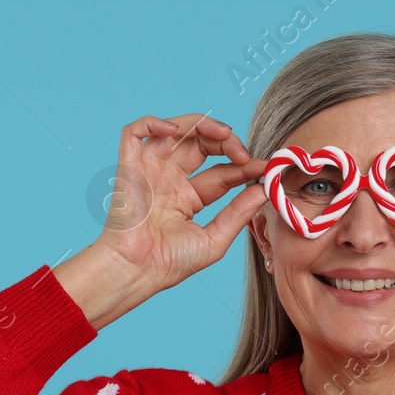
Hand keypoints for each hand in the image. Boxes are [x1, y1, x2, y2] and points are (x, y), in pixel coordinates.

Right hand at [96, 113, 267, 291]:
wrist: (137, 271)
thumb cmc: (170, 263)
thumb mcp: (215, 238)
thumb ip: (239, 212)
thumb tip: (265, 189)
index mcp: (188, 197)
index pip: (221, 172)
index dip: (243, 166)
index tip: (264, 167)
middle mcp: (169, 179)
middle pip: (201, 144)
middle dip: (226, 142)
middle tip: (243, 154)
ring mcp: (150, 171)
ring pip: (175, 130)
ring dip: (201, 124)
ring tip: (223, 133)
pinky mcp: (129, 167)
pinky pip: (134, 132)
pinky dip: (152, 122)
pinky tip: (175, 130)